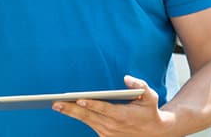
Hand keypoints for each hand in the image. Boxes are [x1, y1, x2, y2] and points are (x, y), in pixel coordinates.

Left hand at [53, 75, 175, 136]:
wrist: (153, 133)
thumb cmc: (149, 111)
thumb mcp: (150, 97)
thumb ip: (140, 85)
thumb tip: (126, 78)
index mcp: (122, 115)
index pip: (103, 109)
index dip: (91, 104)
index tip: (79, 98)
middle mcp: (112, 126)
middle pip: (88, 116)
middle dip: (71, 109)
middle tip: (57, 103)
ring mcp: (107, 133)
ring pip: (86, 121)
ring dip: (71, 113)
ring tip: (57, 105)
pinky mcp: (104, 136)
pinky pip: (89, 124)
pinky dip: (78, 117)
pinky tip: (67, 109)